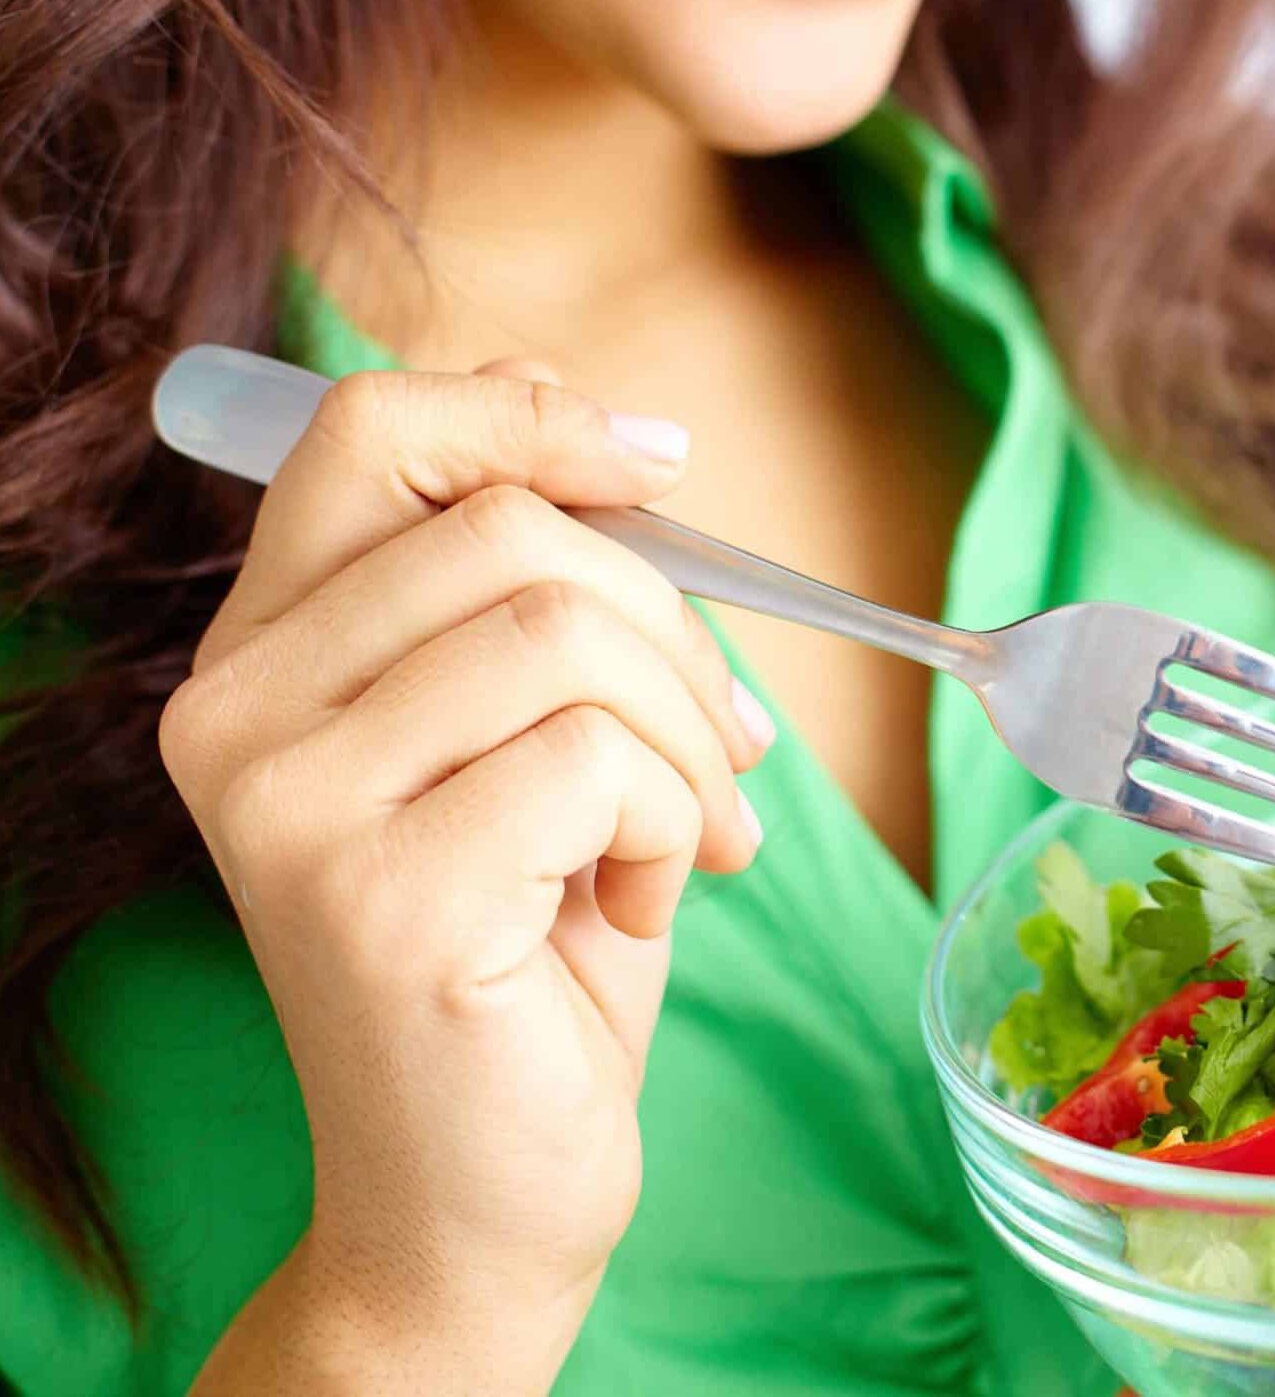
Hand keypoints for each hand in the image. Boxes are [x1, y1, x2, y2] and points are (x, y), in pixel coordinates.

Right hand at [164, 361, 771, 1388]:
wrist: (482, 1193)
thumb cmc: (530, 951)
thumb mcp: (529, 736)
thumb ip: (522, 582)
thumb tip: (568, 398)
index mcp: (267, 655)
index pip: (373, 432)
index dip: (533, 415)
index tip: (659, 466)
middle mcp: (237, 716)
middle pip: (510, 528)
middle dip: (672, 626)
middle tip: (719, 748)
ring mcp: (292, 808)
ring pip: (568, 633)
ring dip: (686, 740)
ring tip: (683, 842)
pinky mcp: (380, 897)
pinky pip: (602, 760)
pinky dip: (675, 826)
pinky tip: (641, 909)